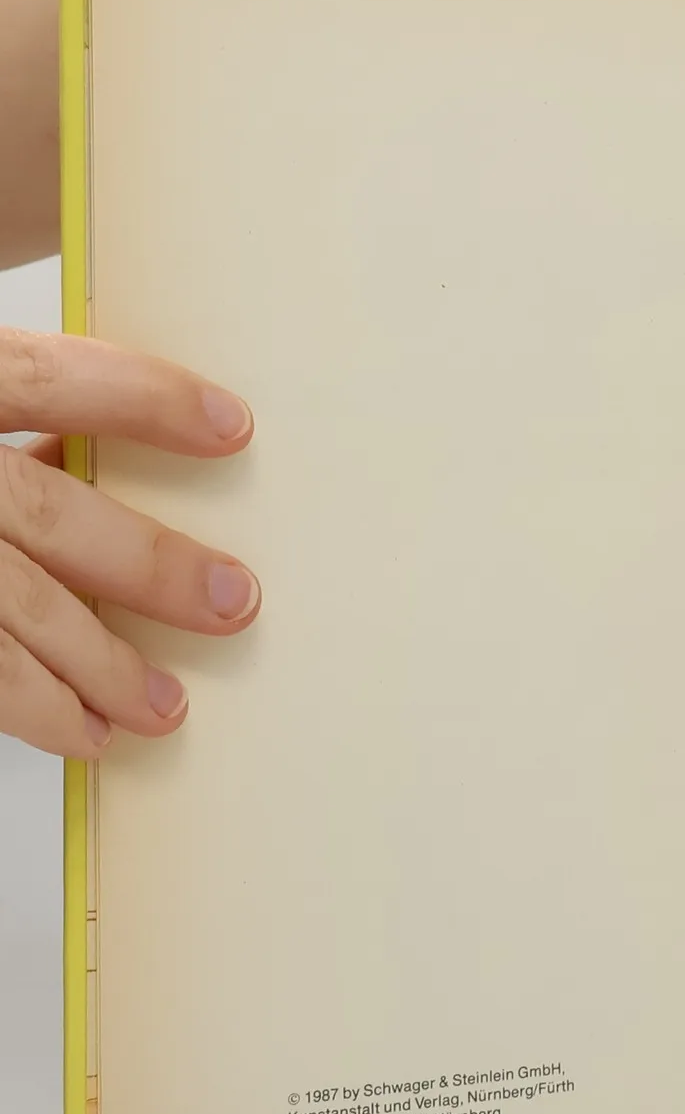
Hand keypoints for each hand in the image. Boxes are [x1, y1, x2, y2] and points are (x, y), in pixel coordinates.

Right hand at [0, 329, 258, 755]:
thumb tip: (85, 463)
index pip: (43, 378)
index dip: (142, 398)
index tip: (232, 425)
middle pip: (41, 514)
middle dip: (147, 565)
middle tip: (233, 601)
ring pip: (2, 612)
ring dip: (93, 667)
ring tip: (164, 707)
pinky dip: (25, 707)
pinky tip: (79, 735)